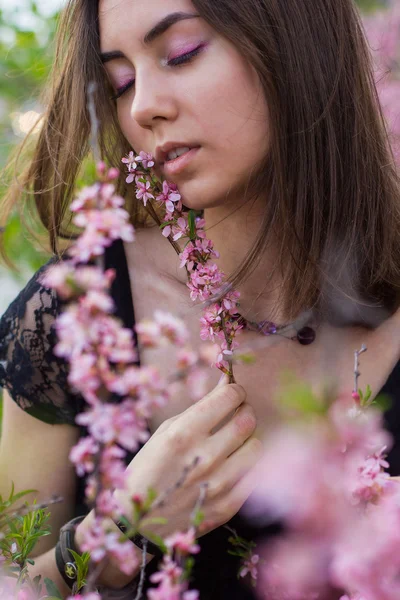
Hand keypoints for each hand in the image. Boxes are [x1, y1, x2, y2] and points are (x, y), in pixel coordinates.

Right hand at [117, 376, 262, 540]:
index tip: (233, 392)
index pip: (228, 398)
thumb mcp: (165, 431)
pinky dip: (247, 465)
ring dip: (248, 439)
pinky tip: (234, 465)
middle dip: (245, 411)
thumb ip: (199, 409)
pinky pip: (255, 475)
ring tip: (235, 442)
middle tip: (238, 413)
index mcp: (183, 433)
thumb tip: (227, 385)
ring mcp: (218, 484)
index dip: (235, 391)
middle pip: (247, 420)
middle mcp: (204, 457)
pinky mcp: (228, 506)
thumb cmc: (148, 468)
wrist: (137, 521)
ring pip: (256, 446)